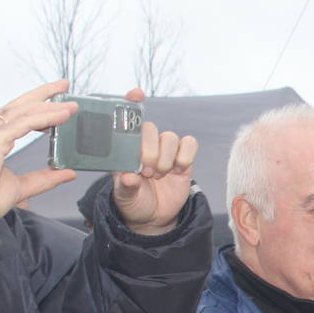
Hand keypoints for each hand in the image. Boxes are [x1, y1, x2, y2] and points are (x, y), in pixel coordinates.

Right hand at [0, 80, 77, 222]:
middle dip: (42, 94)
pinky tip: (62, 115)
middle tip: (64, 86)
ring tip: (72, 105)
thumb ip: (44, 179)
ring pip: (22, 112)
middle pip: (18, 106)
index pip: (16, 117)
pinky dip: (45, 117)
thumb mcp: (21, 188)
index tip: (57, 102)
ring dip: (49, 106)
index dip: (36, 106)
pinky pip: (23, 124)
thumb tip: (67, 173)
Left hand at [111, 88, 198, 234]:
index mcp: (125, 149)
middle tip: (147, 172)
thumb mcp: (124, 198)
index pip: (127, 120)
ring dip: (166, 157)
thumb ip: (125, 186)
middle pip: (150, 129)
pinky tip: (178, 170)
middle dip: (149, 150)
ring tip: (160, 175)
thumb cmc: (134, 203)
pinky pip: (189, 144)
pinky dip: (185, 156)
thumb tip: (128, 176)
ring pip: (170, 137)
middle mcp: (145, 145)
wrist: (154, 218)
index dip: (131, 103)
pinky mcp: (184, 159)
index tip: (137, 94)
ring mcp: (165, 151)